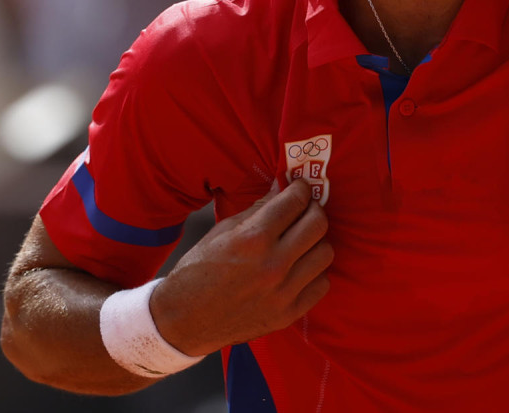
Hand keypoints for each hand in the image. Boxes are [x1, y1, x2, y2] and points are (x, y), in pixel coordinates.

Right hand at [149, 179, 332, 355]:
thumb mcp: (222, 231)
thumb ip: (258, 209)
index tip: (299, 189)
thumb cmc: (197, 271)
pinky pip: (321, 284)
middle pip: (318, 224)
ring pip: (326, 253)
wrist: (182, 321)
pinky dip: (314, 272)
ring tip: (301, 241)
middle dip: (313, 210)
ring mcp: (283, 292)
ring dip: (315, 242)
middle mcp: (273, 264)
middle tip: (303, 210)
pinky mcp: (288, 314)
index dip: (300, 190)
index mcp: (252, 239)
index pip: (295, 202)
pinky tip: (299, 268)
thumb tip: (283, 187)